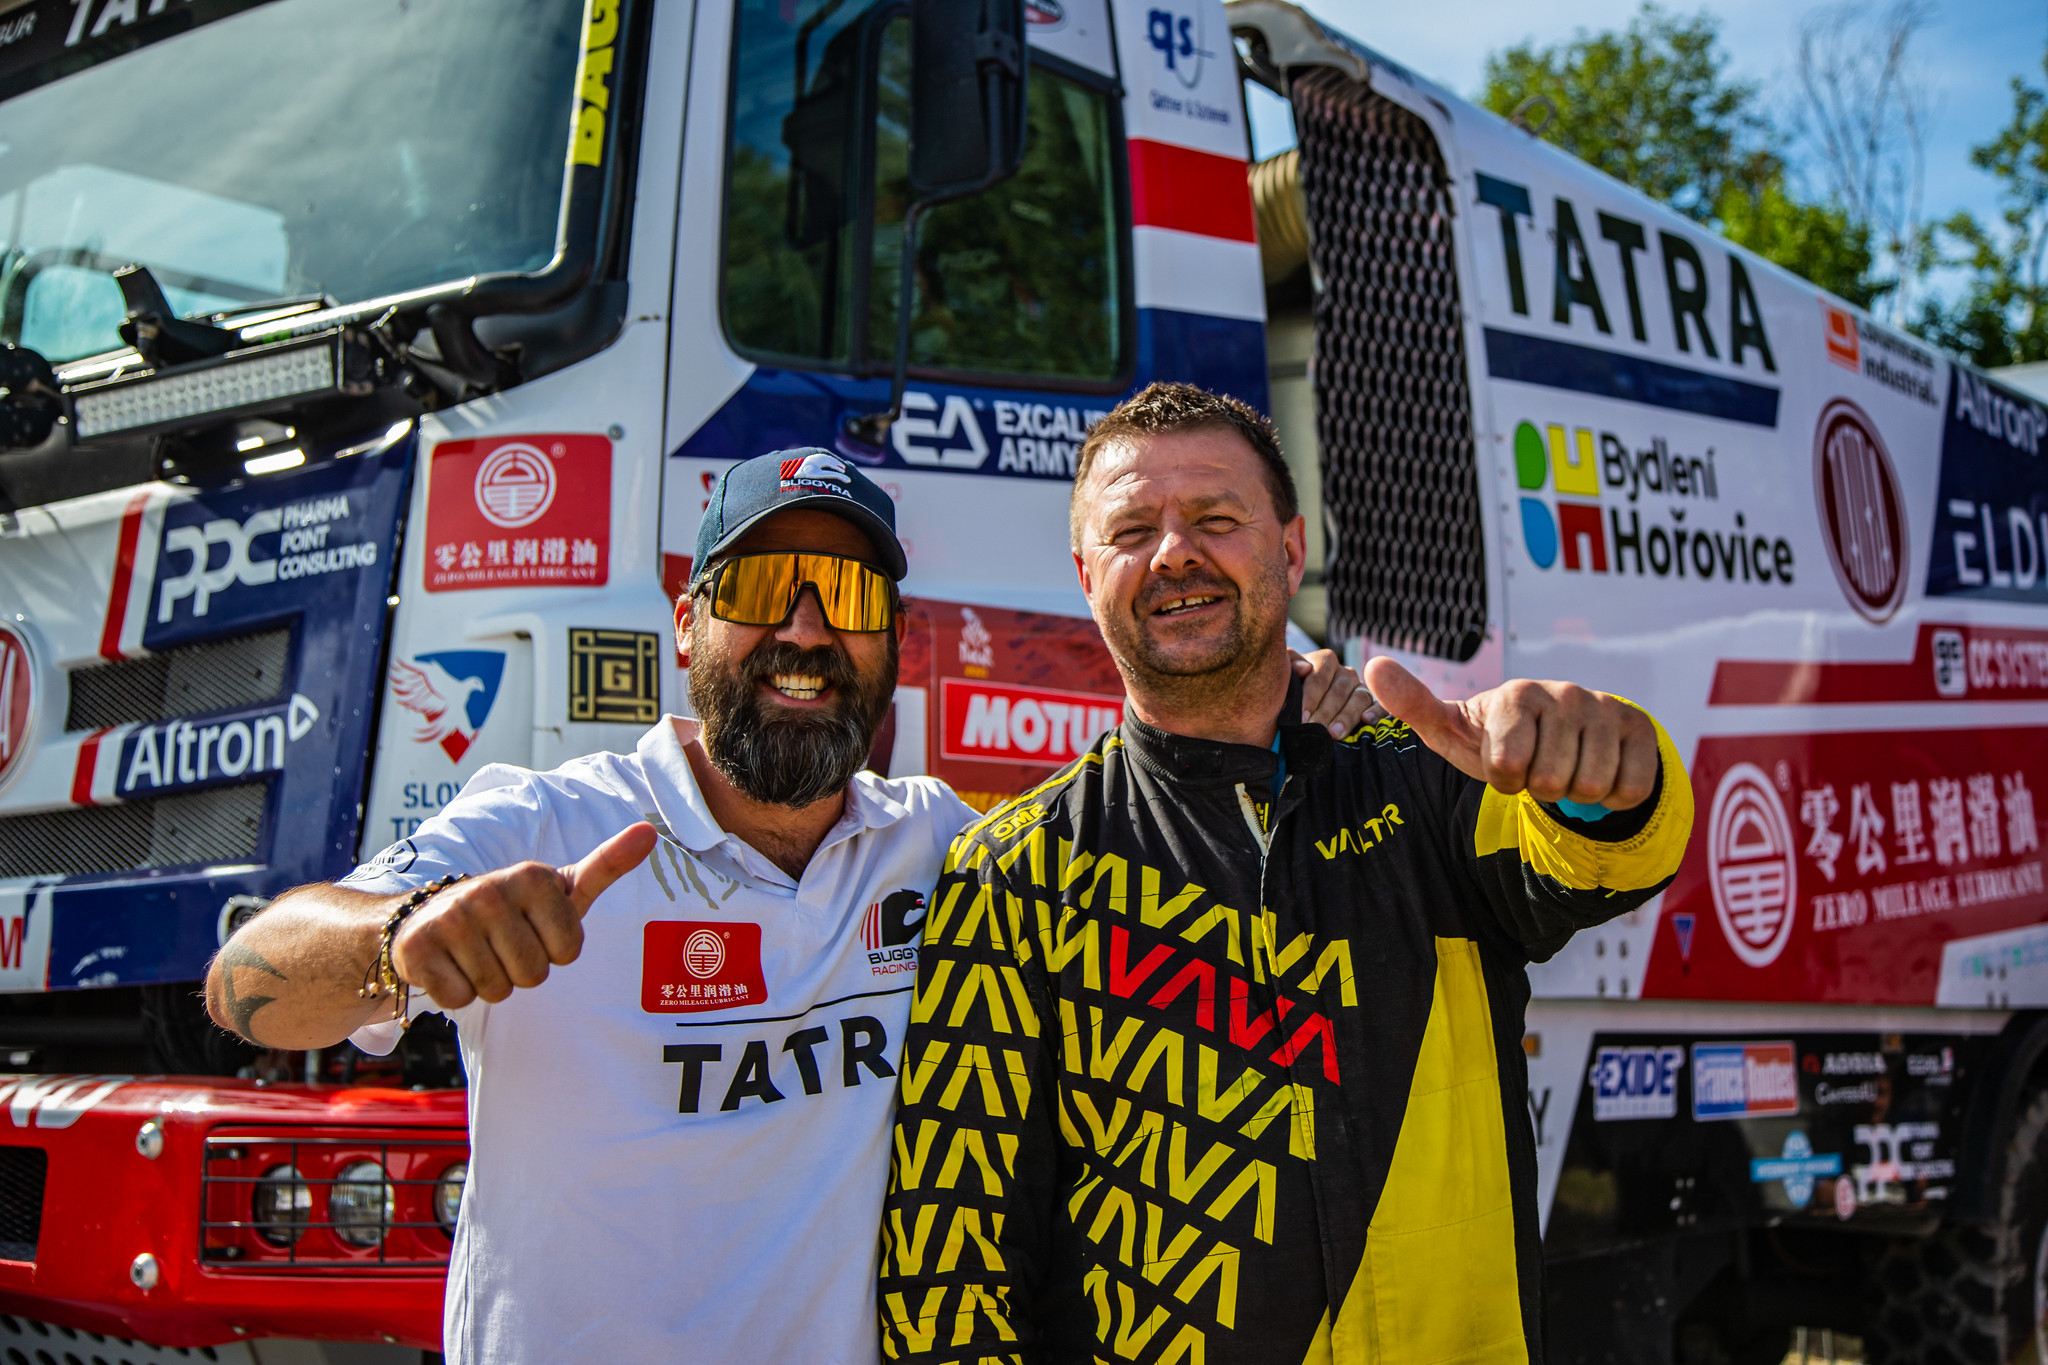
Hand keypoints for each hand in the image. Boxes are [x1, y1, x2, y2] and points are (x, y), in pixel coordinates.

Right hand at [392, 823, 657, 1007]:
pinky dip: (457, 993)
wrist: (426, 917)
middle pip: (534, 975)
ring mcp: (451, 919)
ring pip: (498, 990)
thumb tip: (650, 832)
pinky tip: (449, 964)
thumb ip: (606, 865)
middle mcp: (489, 891)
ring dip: (491, 982)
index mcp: (531, 876)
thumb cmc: (512, 909)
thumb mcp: (560, 888)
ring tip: (477, 952)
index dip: (555, 950)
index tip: (536, 928)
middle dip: (522, 970)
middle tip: (502, 945)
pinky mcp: (418, 949)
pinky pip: (460, 1000)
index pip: (570, 951)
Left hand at [1291, 647, 1385, 737]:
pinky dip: (1376, 711)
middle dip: (1327, 711)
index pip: (1320, 675)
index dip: (1311, 696)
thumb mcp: (1285, 679)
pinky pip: (1380, 705)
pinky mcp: (1373, 704)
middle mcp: (1345, 673)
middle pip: (1340, 688)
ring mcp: (1360, 688)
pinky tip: (1366, 720)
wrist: (1300, 715)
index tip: (1302, 716)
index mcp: (1324, 661)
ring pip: (1359, 697)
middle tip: (1316, 729)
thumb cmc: (1291, 694)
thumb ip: (1289, 668)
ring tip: (1334, 734)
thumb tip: (1303, 668)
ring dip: (1347, 716)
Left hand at [1363, 658, 1658, 809]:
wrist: (1560, 736)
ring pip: (1592, 786)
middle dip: (1541, 788)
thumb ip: (1414, 704)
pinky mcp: (1640, 727)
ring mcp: (1606, 707)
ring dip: (1575, 792)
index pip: (1509, 769)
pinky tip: (1599, 771)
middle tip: (1538, 768)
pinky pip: (1630, 788)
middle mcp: (1564, 693)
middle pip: (1553, 782)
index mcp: (1515, 695)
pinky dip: (1613, 795)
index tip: (1504, 763)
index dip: (1505, 781)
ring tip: (1565, 767)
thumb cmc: (1497, 737)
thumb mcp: (1453, 728)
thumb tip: (1371, 666)